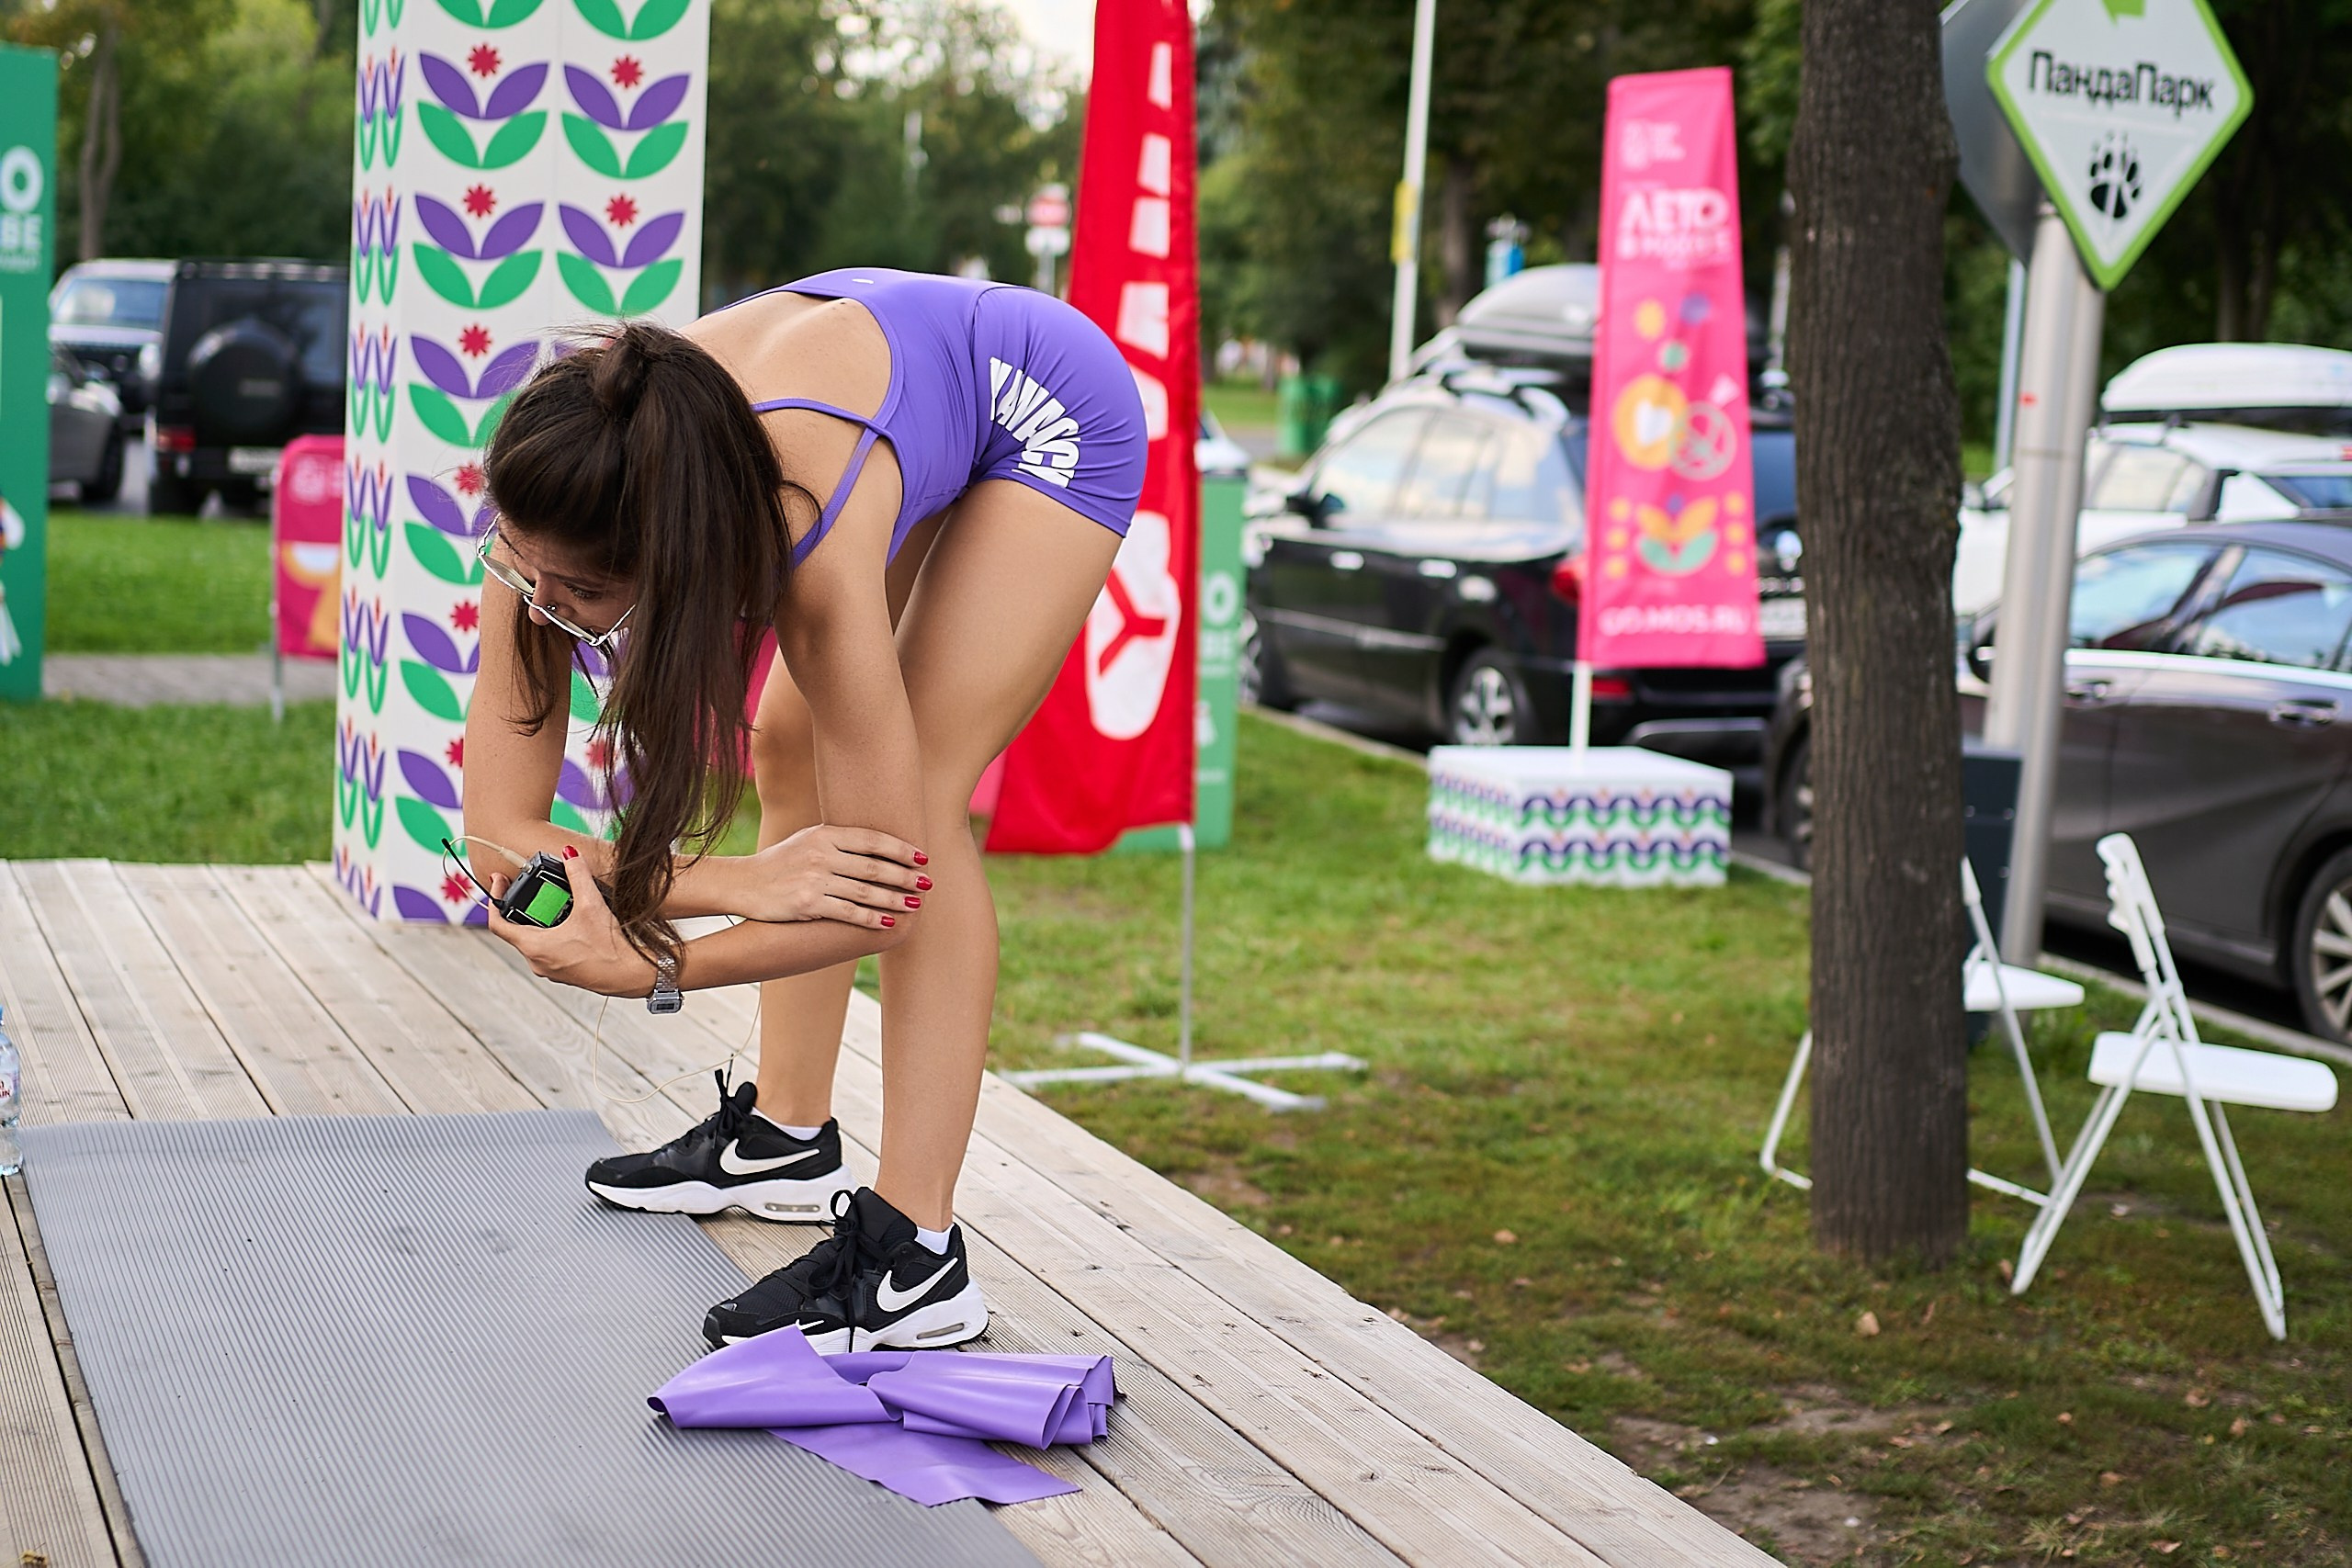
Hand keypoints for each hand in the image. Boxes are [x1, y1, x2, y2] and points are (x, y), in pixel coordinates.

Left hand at [488, 847, 658, 996]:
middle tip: (534, 887)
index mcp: (534, 947)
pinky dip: (553, 933)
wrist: (633, 976)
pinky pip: (548, 949)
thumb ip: (578, 875)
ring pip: (533, 939)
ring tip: (555, 903)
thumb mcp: (591, 905)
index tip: (500, 882)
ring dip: (539, 920)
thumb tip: (570, 854)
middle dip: (523, 906)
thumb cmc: (611, 950)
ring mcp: (550, 969)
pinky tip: (572, 922)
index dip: (495, 898)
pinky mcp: (565, 972)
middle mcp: (537, 961)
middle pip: (516, 929)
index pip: (497, 924)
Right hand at [734, 822, 930, 928]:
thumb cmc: (781, 862)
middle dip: (905, 875)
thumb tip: (878, 843)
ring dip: (894, 899)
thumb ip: (839, 839)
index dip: (900, 849)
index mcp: (825, 834)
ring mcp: (814, 879)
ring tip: (915, 904)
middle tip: (927, 883)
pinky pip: (848, 912)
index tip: (922, 858)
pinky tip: (888, 923)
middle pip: (874, 866)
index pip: (872, 839)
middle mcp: (822, 854)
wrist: (745, 884)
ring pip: (865, 891)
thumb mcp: (807, 840)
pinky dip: (871, 919)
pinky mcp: (808, 904)